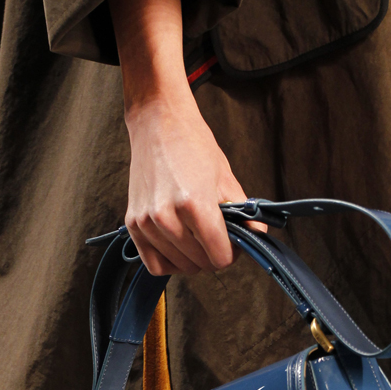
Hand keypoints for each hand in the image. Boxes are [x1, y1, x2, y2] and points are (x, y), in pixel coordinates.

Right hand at [110, 0, 264, 277]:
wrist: (158, 123)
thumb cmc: (192, 146)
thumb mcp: (227, 179)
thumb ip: (244, 214)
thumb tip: (257, 236)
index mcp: (194, 204)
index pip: (220, 257)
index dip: (231, 253)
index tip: (231, 243)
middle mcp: (167, 216)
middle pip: (201, 264)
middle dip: (213, 255)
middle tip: (216, 238)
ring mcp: (147, 222)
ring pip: (180, 267)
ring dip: (193, 259)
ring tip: (197, 237)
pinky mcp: (133, 224)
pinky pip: (154, 264)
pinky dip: (170, 263)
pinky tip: (179, 249)